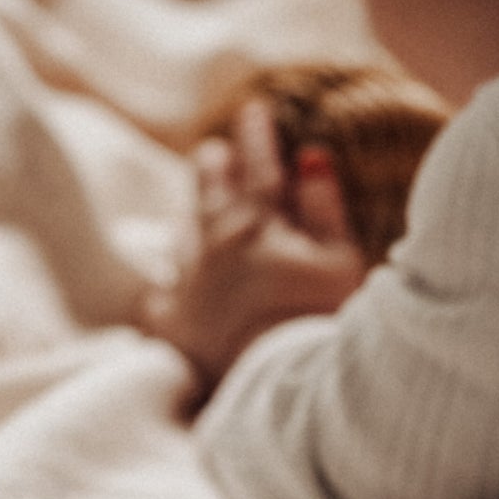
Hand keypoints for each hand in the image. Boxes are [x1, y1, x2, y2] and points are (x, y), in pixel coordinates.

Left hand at [143, 98, 366, 397]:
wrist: (279, 388)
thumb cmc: (319, 324)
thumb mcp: (338, 259)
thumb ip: (323, 205)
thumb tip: (311, 154)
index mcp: (258, 225)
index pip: (258, 168)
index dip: (256, 136)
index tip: (252, 110)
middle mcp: (214, 248)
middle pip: (209, 196)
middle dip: (213, 169)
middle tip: (212, 152)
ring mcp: (189, 287)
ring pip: (180, 241)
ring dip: (187, 221)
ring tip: (190, 213)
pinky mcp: (175, 330)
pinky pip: (160, 300)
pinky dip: (164, 288)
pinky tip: (163, 287)